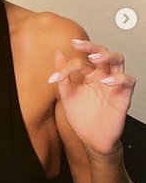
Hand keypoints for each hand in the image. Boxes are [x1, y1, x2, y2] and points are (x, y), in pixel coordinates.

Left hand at [49, 40, 135, 154]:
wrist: (90, 138)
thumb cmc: (81, 116)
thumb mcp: (66, 94)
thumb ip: (63, 74)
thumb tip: (57, 53)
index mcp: (88, 74)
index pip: (80, 61)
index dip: (66, 67)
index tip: (54, 78)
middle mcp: (102, 76)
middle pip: (103, 52)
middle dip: (91, 46)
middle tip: (79, 44)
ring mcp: (113, 85)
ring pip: (118, 60)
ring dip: (107, 56)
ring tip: (95, 58)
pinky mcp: (123, 96)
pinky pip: (129, 81)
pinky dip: (119, 78)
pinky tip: (106, 82)